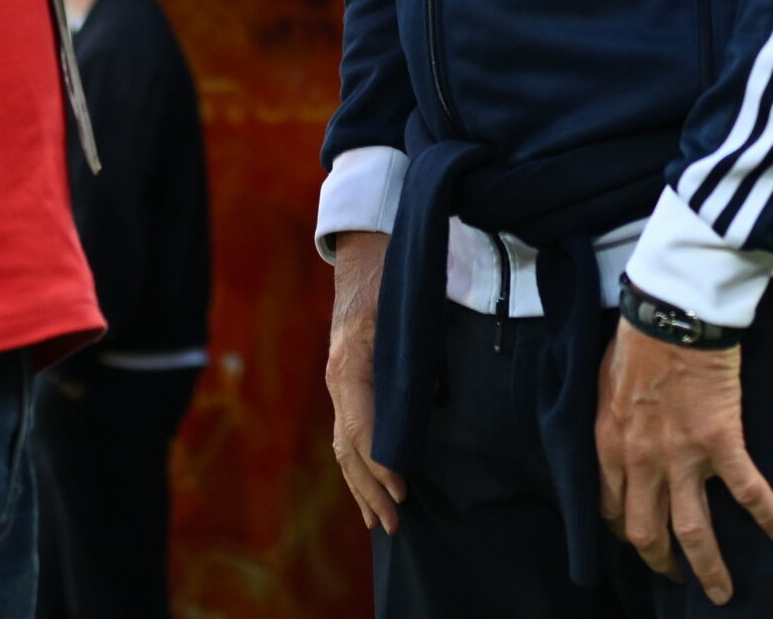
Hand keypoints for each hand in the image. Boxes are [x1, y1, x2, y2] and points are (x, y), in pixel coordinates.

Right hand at [326, 231, 407, 531]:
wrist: (367, 247)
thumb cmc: (391, 274)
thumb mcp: (406, 304)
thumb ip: (417, 349)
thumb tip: (434, 393)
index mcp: (350, 362)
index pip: (361, 425)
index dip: (381, 461)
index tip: (403, 489)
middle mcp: (338, 377)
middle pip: (348, 446)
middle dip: (371, 488)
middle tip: (396, 524)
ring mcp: (338, 380)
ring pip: (343, 445)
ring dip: (361, 486)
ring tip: (380, 523)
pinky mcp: (346, 381)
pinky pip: (346, 432)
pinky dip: (356, 465)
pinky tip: (367, 488)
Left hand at [597, 321, 772, 603]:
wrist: (671, 313)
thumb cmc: (637, 341)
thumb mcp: (603, 385)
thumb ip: (610, 422)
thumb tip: (615, 438)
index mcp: (610, 446)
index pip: (612, 508)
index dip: (625, 531)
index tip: (638, 539)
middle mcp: (641, 461)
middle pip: (647, 531)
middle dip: (661, 563)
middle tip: (675, 577)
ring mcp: (681, 455)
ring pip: (692, 529)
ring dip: (707, 566)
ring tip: (722, 592)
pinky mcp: (720, 440)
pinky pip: (746, 490)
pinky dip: (767, 515)